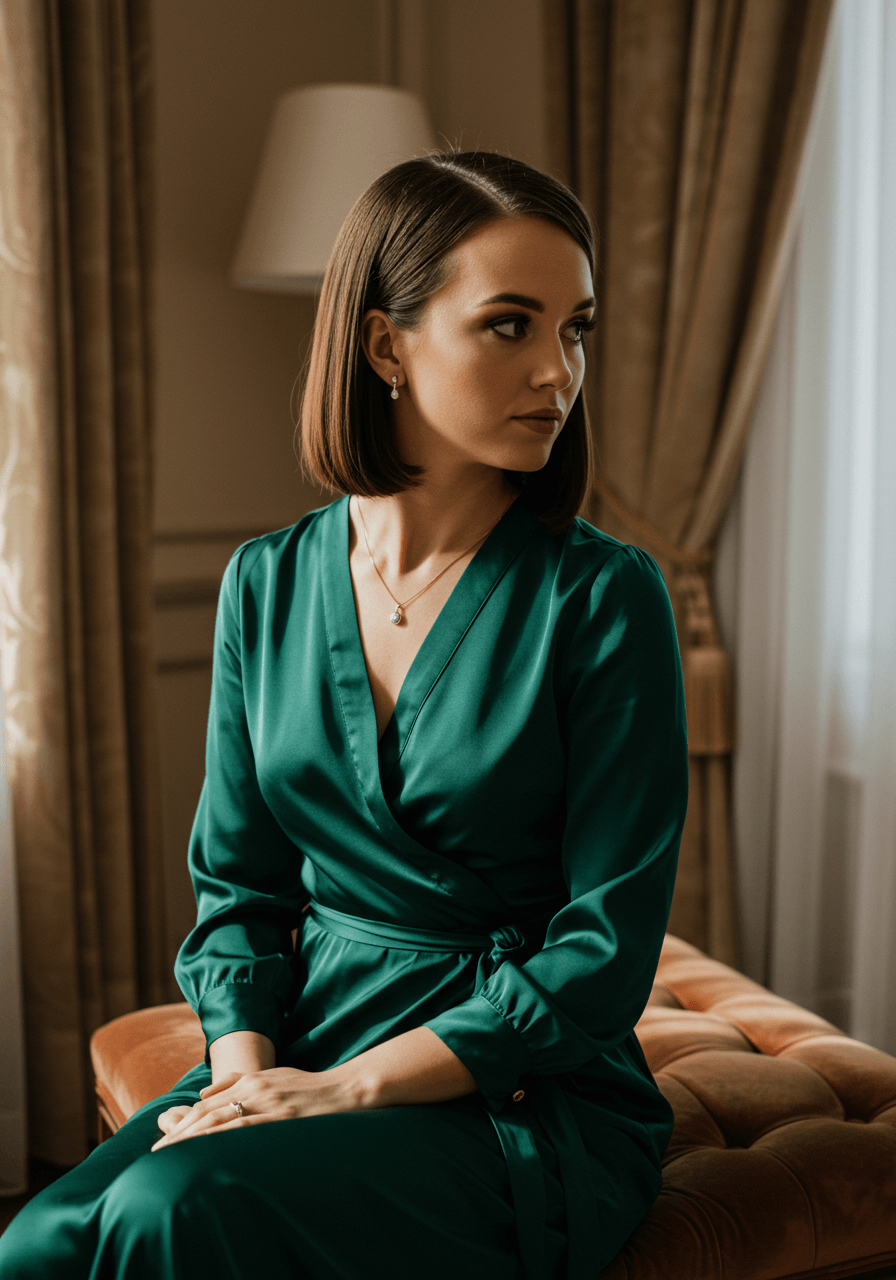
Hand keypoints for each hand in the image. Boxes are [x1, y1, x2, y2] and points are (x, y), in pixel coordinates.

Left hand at [150, 1067, 360, 1151]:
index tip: (163, 1140)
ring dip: (193, 1141)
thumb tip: (203, 1094)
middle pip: (207, 1113)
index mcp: (251, 1080)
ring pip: (221, 1122)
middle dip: (179, 1134)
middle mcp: (255, 1088)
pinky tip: (206, 1152)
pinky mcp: (282, 1118)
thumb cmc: (309, 1086)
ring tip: (172, 1158)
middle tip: (156, 1154)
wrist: (345, 1089)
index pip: (207, 1104)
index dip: (182, 1122)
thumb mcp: (272, 1076)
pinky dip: (222, 1140)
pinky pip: (245, 1129)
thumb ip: (237, 1081)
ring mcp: (268, 1103)